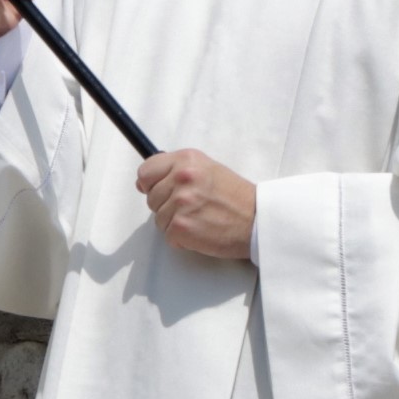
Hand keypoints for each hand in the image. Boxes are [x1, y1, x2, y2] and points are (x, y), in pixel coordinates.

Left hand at [138, 150, 255, 260]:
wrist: (257, 221)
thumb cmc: (235, 197)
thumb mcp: (206, 169)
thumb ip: (174, 171)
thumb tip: (140, 183)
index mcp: (187, 160)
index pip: (146, 171)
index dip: (151, 183)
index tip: (162, 189)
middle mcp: (182, 178)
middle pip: (151, 197)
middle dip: (167, 205)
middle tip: (194, 206)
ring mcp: (181, 203)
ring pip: (158, 218)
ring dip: (175, 222)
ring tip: (200, 218)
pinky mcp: (181, 227)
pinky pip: (167, 235)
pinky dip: (181, 238)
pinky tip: (201, 230)